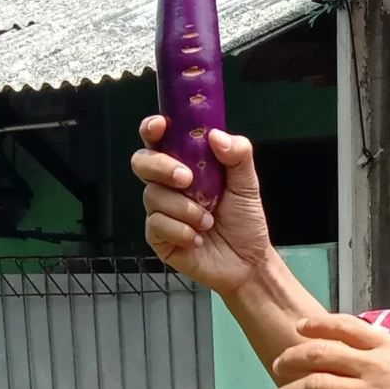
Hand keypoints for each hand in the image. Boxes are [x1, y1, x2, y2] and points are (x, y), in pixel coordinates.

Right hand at [132, 121, 274, 297]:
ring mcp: (160, 211)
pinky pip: (156, 225)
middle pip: (142, 162)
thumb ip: (238, 154)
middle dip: (161, 166)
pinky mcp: (158, 237)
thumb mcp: (247, 184)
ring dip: (184, 209)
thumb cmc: (244, 221)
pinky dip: (181, 231)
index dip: (152, 128)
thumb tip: (216, 135)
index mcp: (185, 164)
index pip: (159, 139)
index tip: (161, 126)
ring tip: (208, 221)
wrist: (247, 262)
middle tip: (187, 179)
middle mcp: (168, 185)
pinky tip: (198, 238)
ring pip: (152, 196)